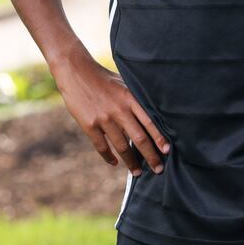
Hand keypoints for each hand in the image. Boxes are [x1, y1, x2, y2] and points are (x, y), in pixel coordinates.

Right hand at [51, 45, 170, 176]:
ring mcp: (104, 119)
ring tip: (137, 172)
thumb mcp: (124, 83)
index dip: (159, 138)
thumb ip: (135, 98)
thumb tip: (153, 113)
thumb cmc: (104, 77)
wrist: (76, 72)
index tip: (167, 152)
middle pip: (139, 138)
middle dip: (150, 156)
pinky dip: (109, 158)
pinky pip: (102, 147)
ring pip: (121, 147)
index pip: (149, 121)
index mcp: (130, 98)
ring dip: (131, 162)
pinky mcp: (89, 125)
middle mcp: (119, 109)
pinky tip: (115, 163)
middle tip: (158, 170)